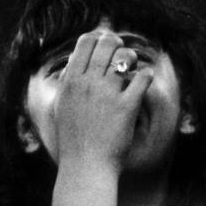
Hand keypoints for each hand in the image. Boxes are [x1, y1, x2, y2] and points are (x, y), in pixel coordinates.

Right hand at [44, 29, 152, 167]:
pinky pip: (141, 79)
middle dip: (116, 43)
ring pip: (124, 57)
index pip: (85, 42)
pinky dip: (145, 75)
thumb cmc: (72, 141)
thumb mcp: (60, 108)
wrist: (85, 167)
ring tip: (134, 64)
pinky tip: (146, 77)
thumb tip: (72, 67)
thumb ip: (66, 85)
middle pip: (106, 44)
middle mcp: (88, 83)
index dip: (98, 38)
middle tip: (122, 50)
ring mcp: (107, 94)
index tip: (105, 43)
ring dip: (131, 57)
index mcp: (71, 81)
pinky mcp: (127, 107)